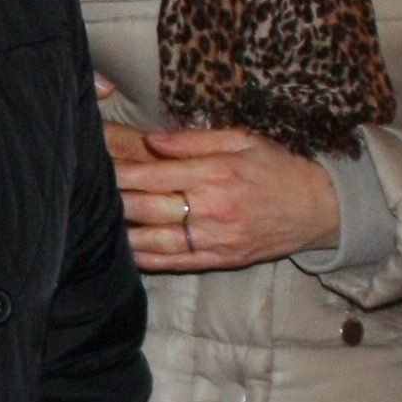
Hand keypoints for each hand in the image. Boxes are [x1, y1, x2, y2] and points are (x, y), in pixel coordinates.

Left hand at [115, 127, 340, 274]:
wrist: (318, 207)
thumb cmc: (278, 167)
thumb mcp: (242, 139)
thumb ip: (195, 140)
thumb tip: (153, 139)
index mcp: (215, 172)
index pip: (155, 173)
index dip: (122, 172)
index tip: (97, 167)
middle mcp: (212, 207)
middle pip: (149, 207)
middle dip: (114, 201)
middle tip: (84, 195)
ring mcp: (216, 238)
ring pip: (158, 239)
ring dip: (125, 233)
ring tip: (96, 226)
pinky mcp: (222, 259)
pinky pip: (177, 262)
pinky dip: (149, 259)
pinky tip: (127, 253)